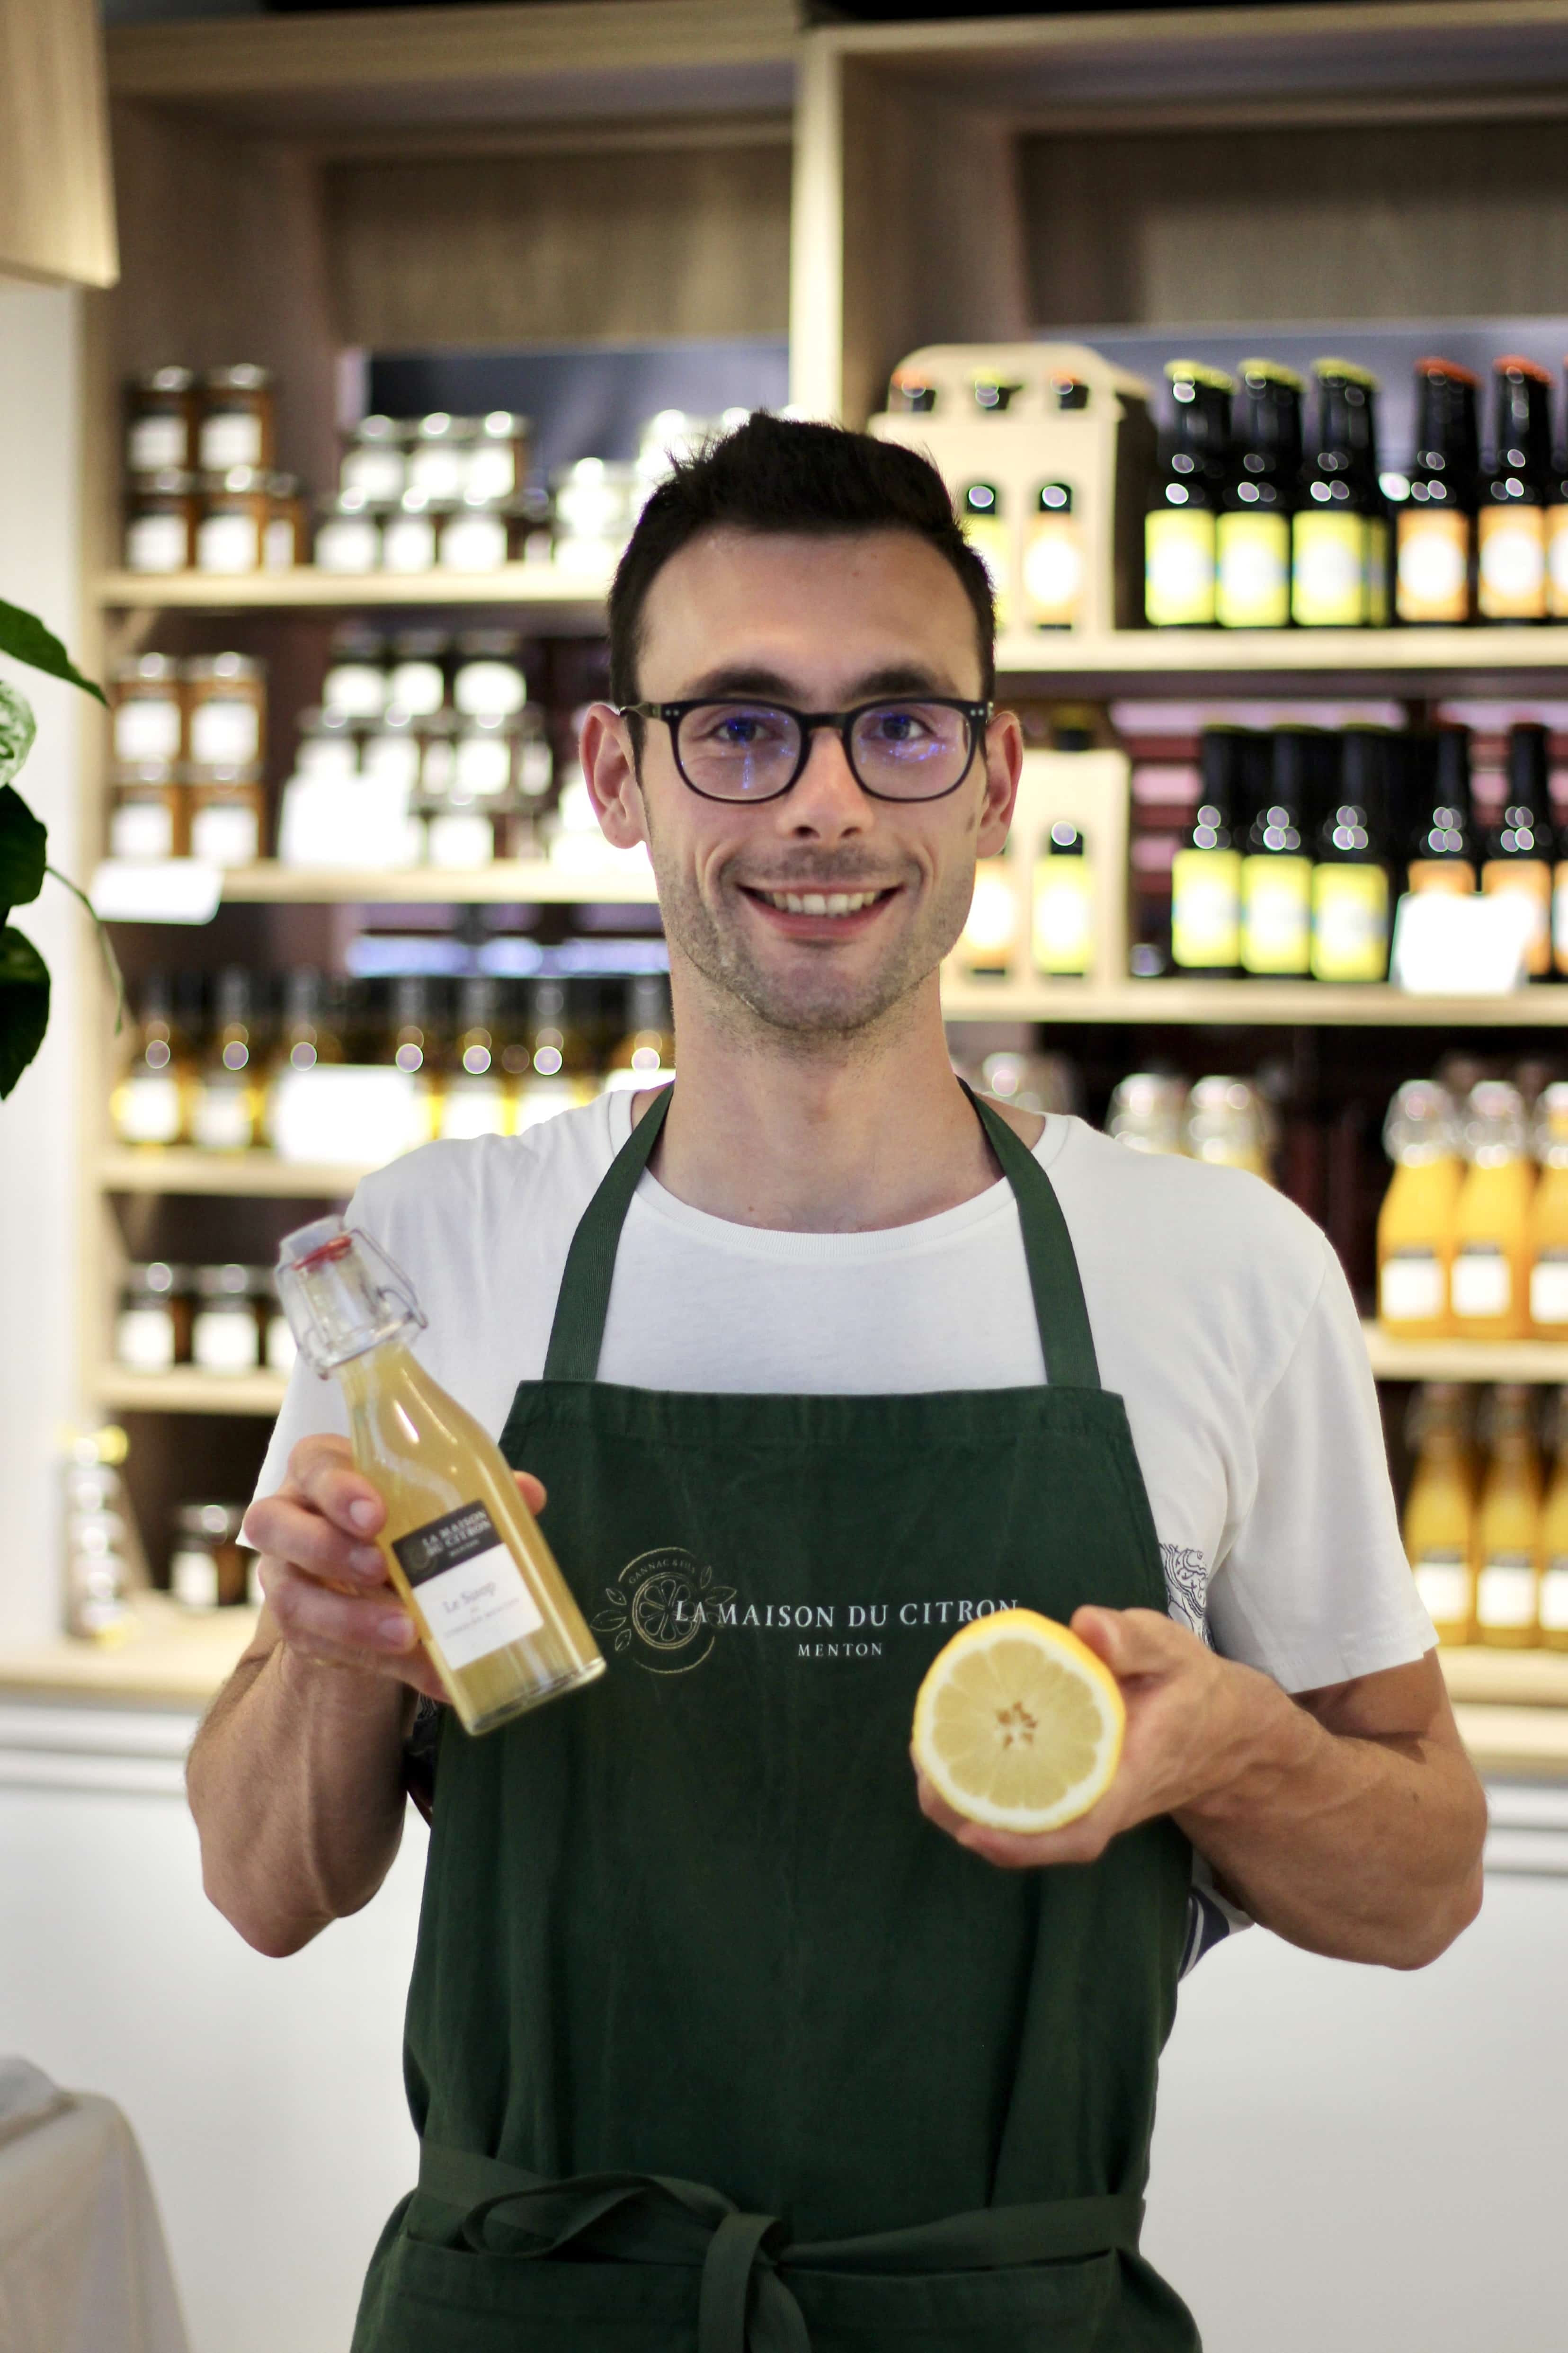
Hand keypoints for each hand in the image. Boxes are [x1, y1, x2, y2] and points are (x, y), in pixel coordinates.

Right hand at [243, 1434, 547, 1705]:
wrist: (366, 1580)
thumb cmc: (397, 1517)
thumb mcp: (426, 1500)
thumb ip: (473, 1493)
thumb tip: (530, 1493)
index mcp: (321, 1473)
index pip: (313, 1465)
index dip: (338, 1488)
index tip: (376, 1513)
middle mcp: (290, 1519)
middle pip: (276, 1525)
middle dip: (328, 1548)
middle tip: (381, 1567)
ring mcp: (286, 1577)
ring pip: (289, 1599)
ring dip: (350, 1619)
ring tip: (406, 1631)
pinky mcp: (300, 1630)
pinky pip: (323, 1651)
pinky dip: (382, 1665)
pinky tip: (433, 1675)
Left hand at [914, 1605, 1282, 1869]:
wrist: (1213, 1730)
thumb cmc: (1186, 1687)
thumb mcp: (1172, 1651)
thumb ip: (1133, 1639)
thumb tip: (1085, 1625)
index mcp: (1129, 1779)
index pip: (1080, 1828)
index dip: (1025, 1841)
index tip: (974, 1832)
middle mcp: (1102, 1805)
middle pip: (1036, 1836)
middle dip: (973, 1820)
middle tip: (925, 1779)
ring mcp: (1083, 1803)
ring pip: (1022, 1823)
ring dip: (966, 1805)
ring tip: (923, 1762)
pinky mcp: (1068, 1791)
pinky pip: (1021, 1802)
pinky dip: (981, 1786)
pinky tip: (946, 1749)